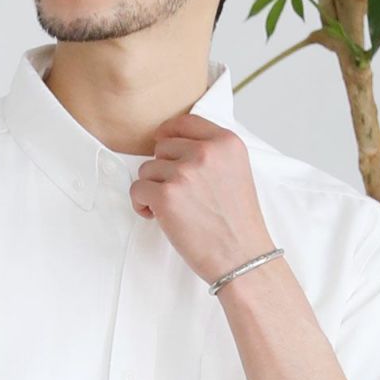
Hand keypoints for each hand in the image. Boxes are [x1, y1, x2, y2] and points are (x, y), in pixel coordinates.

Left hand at [127, 113, 276, 284]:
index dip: (169, 134)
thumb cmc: (237, 222)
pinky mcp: (165, 196)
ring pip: (146, 169)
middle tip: (179, 195)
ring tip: (172, 209)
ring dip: (152, 189)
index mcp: (226, 142)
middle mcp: (205, 152)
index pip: (185, 122)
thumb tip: (171, 142)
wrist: (242, 257)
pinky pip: (137, 189)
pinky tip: (158, 217)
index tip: (164, 147)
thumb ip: (211, 152)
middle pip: (162, 147)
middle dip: (163, 170)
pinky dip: (142, 204)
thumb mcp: (236, 172)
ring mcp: (184, 173)